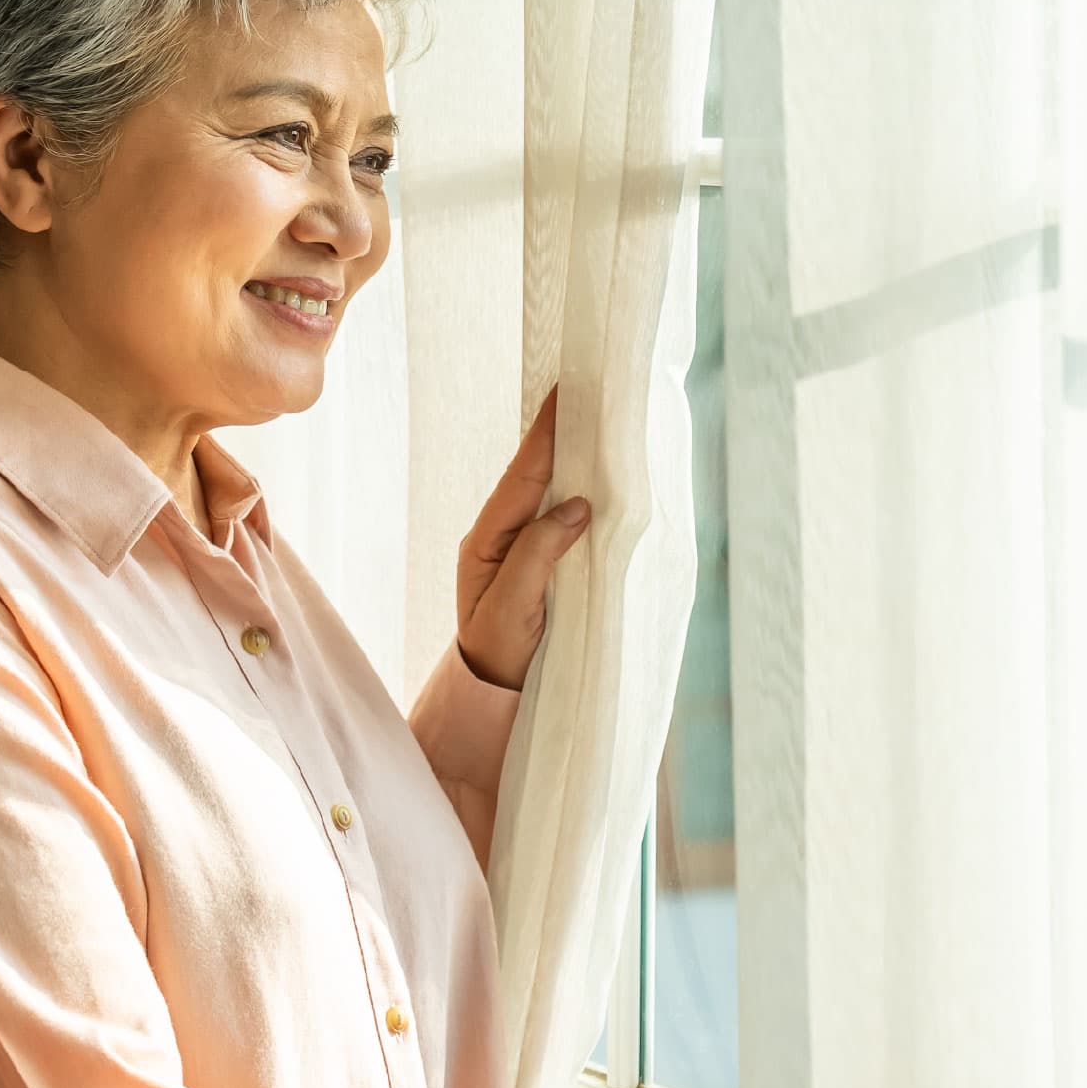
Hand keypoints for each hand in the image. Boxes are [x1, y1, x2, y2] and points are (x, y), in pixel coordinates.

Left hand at [456, 386, 590, 691]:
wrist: (493, 695)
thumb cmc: (497, 652)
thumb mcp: (513, 604)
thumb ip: (540, 552)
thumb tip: (579, 504)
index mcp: (486, 538)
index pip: (521, 475)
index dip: (545, 433)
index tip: (564, 392)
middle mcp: (502, 536)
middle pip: (535, 474)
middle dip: (560, 435)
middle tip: (588, 394)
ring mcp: (522, 550)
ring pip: (549, 494)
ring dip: (573, 462)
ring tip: (599, 427)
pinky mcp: (542, 566)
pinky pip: (561, 520)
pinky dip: (581, 495)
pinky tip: (600, 483)